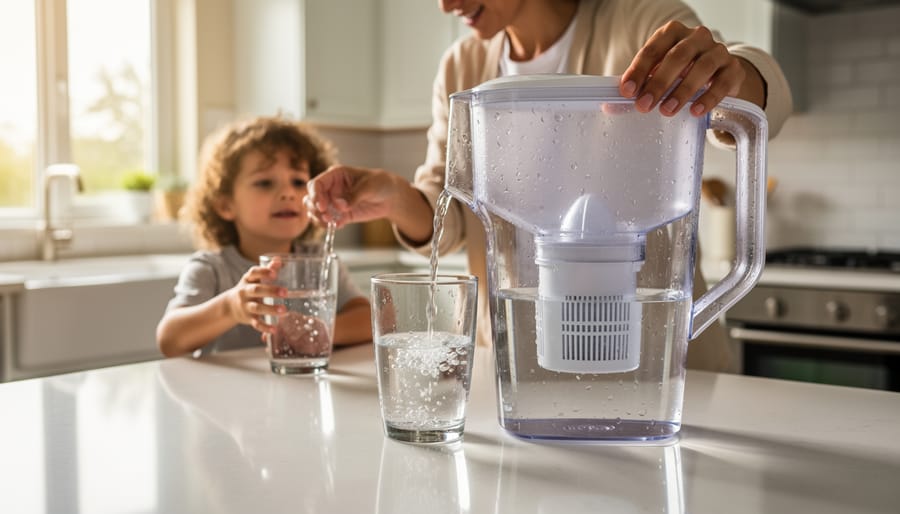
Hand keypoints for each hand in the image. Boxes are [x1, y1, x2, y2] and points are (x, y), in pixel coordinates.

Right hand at [225, 259, 285, 334]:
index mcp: (247, 280)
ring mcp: (246, 306)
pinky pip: (256, 324)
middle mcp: (245, 292)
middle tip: (285, 292)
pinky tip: (274, 329)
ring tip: (284, 310)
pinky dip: (265, 327)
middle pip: (256, 290)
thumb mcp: (254, 278)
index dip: (263, 272)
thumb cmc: (248, 289)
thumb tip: (279, 260)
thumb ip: (267, 270)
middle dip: (271, 291)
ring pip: (257, 308)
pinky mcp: (248, 319)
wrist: (229, 306)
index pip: (253, 273)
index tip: (274, 272)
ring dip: (270, 309)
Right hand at [305, 164, 400, 228]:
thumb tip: (340, 206)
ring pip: (316, 211)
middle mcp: (331, 188)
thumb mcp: (369, 186)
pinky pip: (328, 221)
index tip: (323, 207)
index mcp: (335, 175)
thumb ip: (354, 195)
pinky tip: (339, 225)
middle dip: (314, 208)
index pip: (316, 184)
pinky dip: (329, 225)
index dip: (315, 195)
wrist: (390, 197)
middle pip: (311, 198)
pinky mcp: (340, 215)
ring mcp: (334, 202)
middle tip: (325, 216)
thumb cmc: (379, 183)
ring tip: (330, 222)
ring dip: (318, 218)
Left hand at [620, 21, 744, 116]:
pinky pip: (722, 82)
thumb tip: (610, 107)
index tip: (627, 90)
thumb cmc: (682, 72)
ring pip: (701, 67)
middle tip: (644, 105)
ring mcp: (718, 51)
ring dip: (682, 90)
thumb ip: (638, 88)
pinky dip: (708, 97)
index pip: (654, 47)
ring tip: (667, 110)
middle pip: (677, 56)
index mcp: (673, 33)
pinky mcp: (733, 70)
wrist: (718, 73)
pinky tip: (696, 111)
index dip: (639, 69)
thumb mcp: (658, 75)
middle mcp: (697, 38)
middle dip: (658, 82)